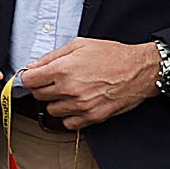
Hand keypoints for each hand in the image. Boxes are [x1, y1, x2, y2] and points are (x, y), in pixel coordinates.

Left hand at [18, 35, 161, 129]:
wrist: (141, 70)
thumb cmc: (113, 55)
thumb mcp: (80, 45)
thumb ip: (52, 56)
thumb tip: (32, 66)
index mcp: (63, 69)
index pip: (29, 80)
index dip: (30, 77)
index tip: (34, 76)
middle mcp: (69, 89)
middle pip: (38, 95)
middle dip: (43, 87)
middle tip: (54, 81)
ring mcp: (81, 105)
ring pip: (52, 110)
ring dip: (56, 102)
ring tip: (68, 92)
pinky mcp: (92, 117)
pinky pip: (68, 123)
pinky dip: (69, 115)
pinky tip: (76, 104)